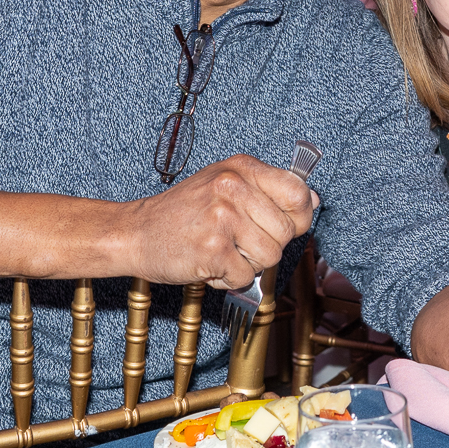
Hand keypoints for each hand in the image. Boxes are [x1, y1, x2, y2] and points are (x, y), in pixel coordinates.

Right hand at [116, 154, 317, 287]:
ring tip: (223, 250)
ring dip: (248, 264)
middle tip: (238, 240)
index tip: (283, 224)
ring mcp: (222, 217)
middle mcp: (232, 187)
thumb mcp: (226, 185)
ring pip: (269, 257)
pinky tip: (209, 263)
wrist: (136, 232)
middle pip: (286, 232)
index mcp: (240, 168)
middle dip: (267, 245)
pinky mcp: (212, 249)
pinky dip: (228, 279)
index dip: (298, 216)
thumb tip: (312, 201)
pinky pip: (244, 277)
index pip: (298, 192)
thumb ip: (268, 191)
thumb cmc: (183, 213)